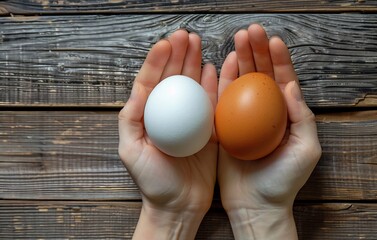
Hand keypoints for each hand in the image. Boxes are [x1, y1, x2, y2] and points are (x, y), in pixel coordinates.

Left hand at [118, 30, 217, 239]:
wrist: (179, 205)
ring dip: (195, 63)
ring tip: (198, 44)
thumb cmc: (152, 181)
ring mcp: (189, 120)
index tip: (166, 43)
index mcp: (148, 116)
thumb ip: (131, 118)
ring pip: (192, 86)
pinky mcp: (208, 129)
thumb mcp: (131, 150)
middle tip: (186, 36)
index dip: (157, 60)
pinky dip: (212, 85)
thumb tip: (140, 88)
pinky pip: (211, 103)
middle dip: (178, 54)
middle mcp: (169, 114)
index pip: (151, 82)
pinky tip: (213, 69)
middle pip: (173, 78)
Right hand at [218, 24, 321, 238]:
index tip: (273, 40)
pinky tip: (224, 63)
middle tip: (251, 31)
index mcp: (286, 115)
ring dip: (241, 59)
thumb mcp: (306, 150)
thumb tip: (290, 85)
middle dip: (258, 51)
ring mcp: (244, 118)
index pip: (284, 80)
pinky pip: (223, 100)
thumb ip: (302, 117)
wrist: (255, 205)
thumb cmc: (284, 181)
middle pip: (262, 75)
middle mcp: (265, 112)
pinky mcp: (225, 126)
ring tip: (238, 39)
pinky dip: (224, 81)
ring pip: (243, 82)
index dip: (280, 59)